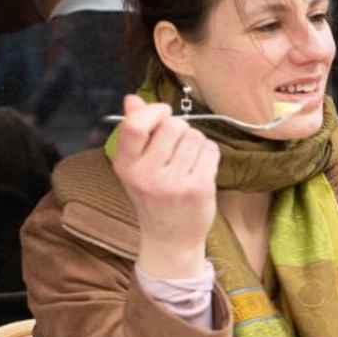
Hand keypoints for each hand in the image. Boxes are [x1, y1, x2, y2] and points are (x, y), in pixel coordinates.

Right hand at [112, 94, 219, 277]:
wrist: (170, 238)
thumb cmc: (153, 197)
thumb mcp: (136, 166)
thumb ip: (135, 131)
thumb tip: (133, 98)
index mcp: (126, 165)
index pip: (135, 126)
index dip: (155, 111)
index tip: (163, 113)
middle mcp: (147, 174)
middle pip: (173, 126)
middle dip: (180, 129)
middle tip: (177, 148)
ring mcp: (174, 182)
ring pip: (195, 136)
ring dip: (196, 142)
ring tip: (189, 161)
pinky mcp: (199, 188)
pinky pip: (211, 150)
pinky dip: (209, 154)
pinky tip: (201, 168)